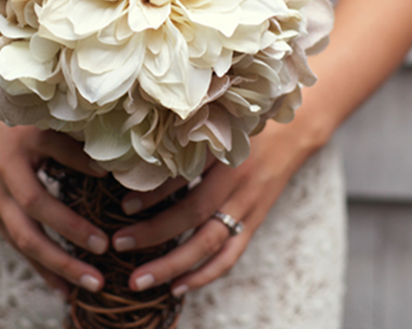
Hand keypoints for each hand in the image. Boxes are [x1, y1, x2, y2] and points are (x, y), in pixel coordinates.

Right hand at [0, 102, 109, 295]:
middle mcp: (5, 173)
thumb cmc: (8, 121)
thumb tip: (109, 160)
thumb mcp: (36, 120)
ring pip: (25, 237)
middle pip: (35, 207)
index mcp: (20, 141)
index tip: (108, 176)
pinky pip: (19, 247)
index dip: (78, 161)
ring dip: (59, 263)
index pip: (52, 148)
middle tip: (104, 247)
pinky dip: (42, 269)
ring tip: (92, 282)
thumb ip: (69, 138)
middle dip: (70, 231)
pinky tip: (65, 289)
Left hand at [111, 121, 320, 295]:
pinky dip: (204, 274)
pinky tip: (177, 287)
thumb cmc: (244, 125)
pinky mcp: (254, 221)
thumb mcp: (217, 123)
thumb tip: (139, 155)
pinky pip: (231, 255)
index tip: (123, 204)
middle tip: (119, 243)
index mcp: (223, 151)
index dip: (154, 192)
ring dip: (173, 264)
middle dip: (154, 232)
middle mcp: (236, 180)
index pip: (184, 174)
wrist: (293, 133)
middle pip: (194, 213)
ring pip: (209, 242)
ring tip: (139, 278)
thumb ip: (186, 137)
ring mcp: (247, 205)